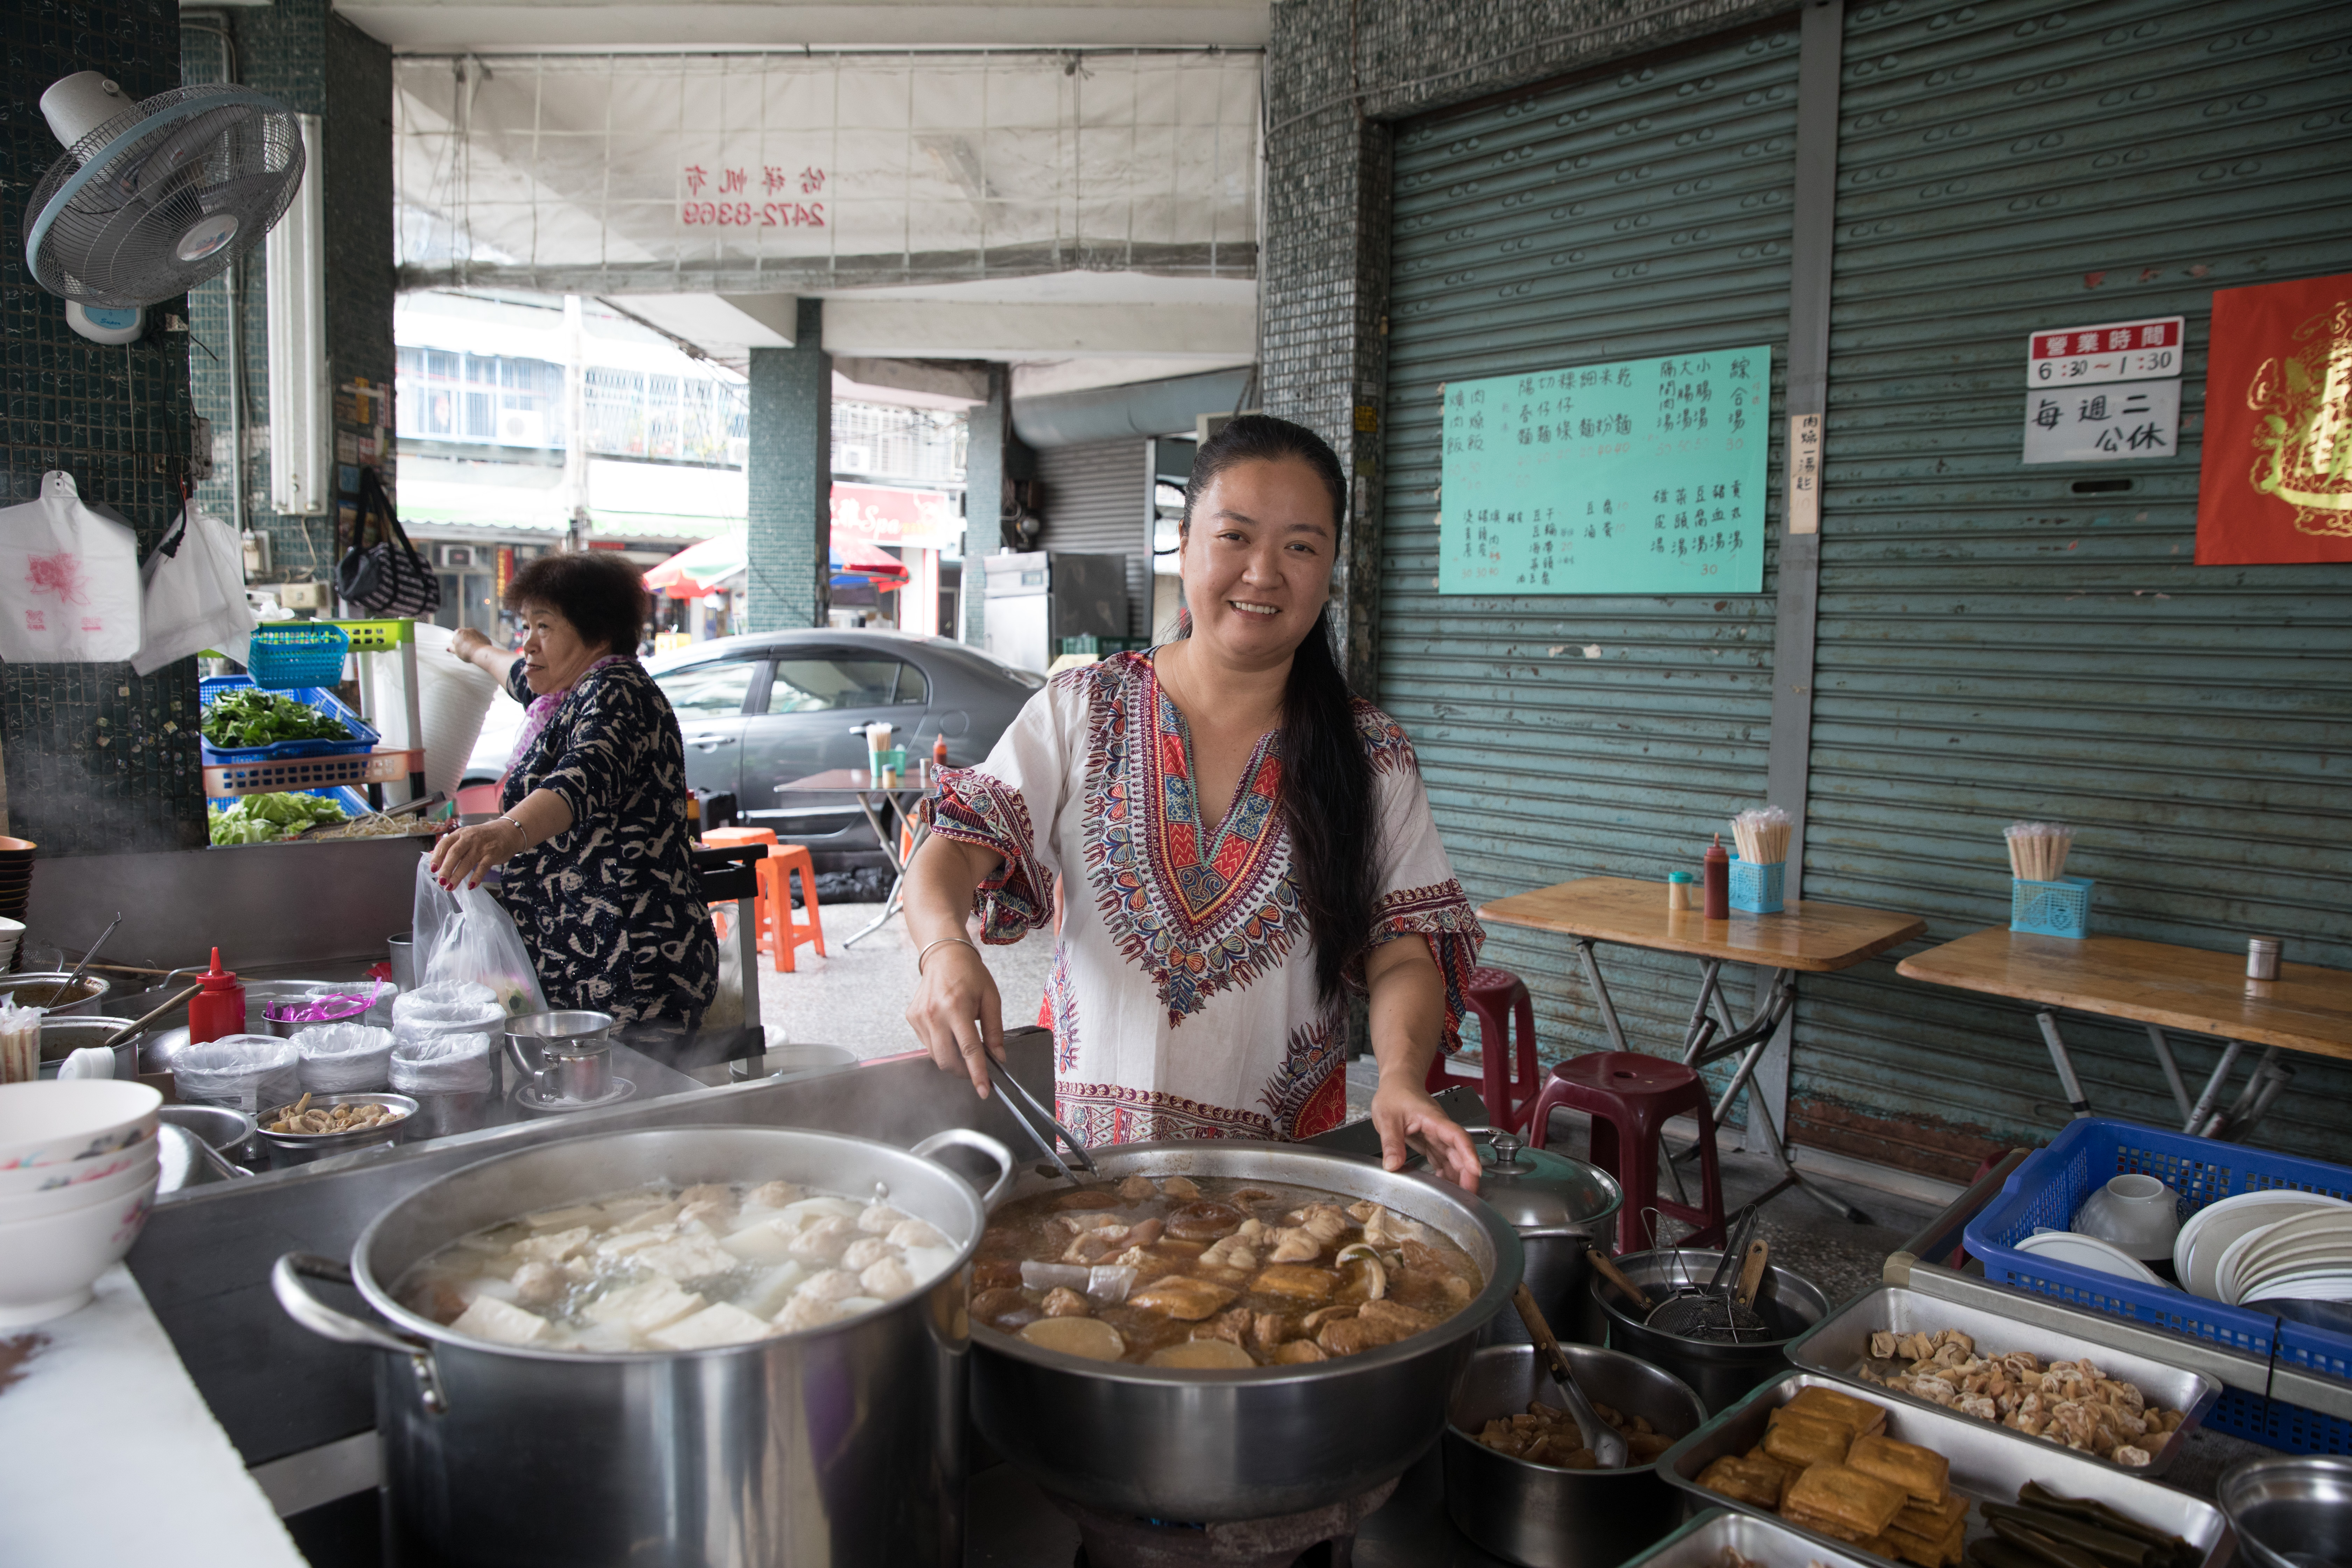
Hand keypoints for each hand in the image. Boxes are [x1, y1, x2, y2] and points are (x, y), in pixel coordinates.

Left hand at [428, 816, 524, 890]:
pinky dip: (476, 877)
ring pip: (467, 862)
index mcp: (460, 834)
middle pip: (454, 853)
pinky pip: (483, 867)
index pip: (444, 843)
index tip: (432, 869)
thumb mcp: (465, 836)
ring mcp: (482, 846)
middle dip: (446, 868)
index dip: (437, 856)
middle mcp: (469, 838)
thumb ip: (450, 846)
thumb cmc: (484, 836)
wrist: (508, 831)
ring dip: (457, 876)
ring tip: (450, 887)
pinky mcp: (493, 854)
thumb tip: (431, 855)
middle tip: (441, 881)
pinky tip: (471, 886)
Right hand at [450, 627, 491, 663]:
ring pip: (472, 637)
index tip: (457, 649)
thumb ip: (451, 649)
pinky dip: (479, 643)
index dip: (456, 644)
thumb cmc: (467, 652)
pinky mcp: (484, 636)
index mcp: (459, 632)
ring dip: (471, 642)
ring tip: (471, 651)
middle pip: (464, 636)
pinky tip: (478, 650)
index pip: (455, 637)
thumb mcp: (456, 652)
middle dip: (464, 642)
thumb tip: (449, 648)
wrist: (481, 653)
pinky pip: (480, 639)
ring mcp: (477, 632)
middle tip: (464, 650)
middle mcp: (468, 630)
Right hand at [905, 939, 1003, 1097]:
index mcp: (956, 1007)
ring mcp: (919, 1017)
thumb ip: (995, 1030)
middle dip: (963, 1072)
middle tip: (977, 1070)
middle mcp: (934, 1014)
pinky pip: (927, 1044)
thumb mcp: (991, 999)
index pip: (968, 1049)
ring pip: (936, 1055)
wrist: (943, 955)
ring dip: (952, 1059)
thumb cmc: (970, 974)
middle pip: (947, 1059)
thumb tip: (999, 1057)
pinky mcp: (912, 1018)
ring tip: (964, 1045)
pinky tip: (949, 1031)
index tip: (984, 1091)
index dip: (977, 1073)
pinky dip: (941, 1046)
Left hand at [1370, 1071, 1482, 1192]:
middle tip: (1468, 1195)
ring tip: (1459, 1197)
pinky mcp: (1432, 1141)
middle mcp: (1439, 1128)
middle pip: (1460, 1151)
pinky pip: (1442, 1159)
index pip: (1457, 1136)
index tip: (1475, 1170)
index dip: (1468, 1153)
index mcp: (1433, 1119)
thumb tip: (1393, 1165)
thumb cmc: (1395, 1094)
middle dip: (1467, 1173)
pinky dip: (1445, 1173)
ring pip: (1453, 1158)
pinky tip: (1444, 1186)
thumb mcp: (1386, 1117)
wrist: (1398, 1083)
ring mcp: (1437, 1135)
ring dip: (1458, 1176)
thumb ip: (1391, 1142)